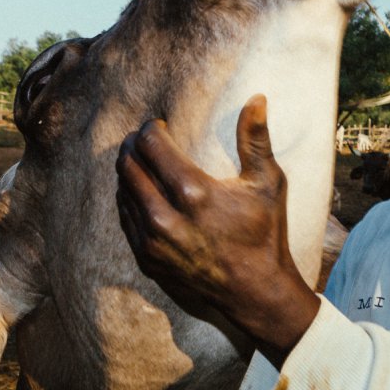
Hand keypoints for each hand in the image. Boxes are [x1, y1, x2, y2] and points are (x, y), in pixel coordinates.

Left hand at [115, 95, 319, 365]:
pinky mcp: (147, 260)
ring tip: (141, 160)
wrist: (255, 292)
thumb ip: (255, 139)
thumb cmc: (265, 233)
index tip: (161, 124)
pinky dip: (129, 199)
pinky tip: (141, 191)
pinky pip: (125, 219)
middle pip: (129, 165)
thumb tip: (257, 97)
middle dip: (134, 145)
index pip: (151, 144)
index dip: (152, 128)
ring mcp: (152, 242)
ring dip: (128, 171)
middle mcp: (165, 217)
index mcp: (193, 192)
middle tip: (145, 138)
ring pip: (122, 192)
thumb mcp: (267, 183)